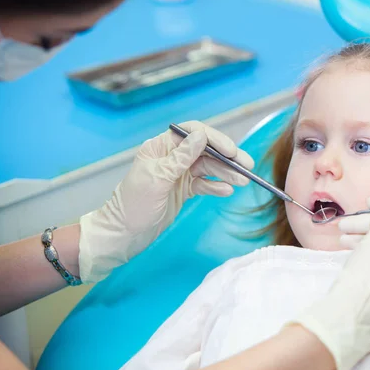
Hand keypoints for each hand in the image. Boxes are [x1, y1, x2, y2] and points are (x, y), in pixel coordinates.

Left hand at [78, 121, 253, 282]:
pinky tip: (227, 191)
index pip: (193, 133)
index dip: (214, 139)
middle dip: (227, 158)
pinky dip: (216, 186)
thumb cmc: (133, 206)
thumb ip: (181, 158)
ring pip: (208, 168)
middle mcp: (171, 157)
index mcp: (161, 147)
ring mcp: (178, 174)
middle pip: (205, 150)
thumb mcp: (158, 179)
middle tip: (247, 166)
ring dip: (226, 174)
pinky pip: (204, 184)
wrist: (122, 235)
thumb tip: (201, 136)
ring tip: (243, 182)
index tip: (231, 152)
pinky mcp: (183, 190)